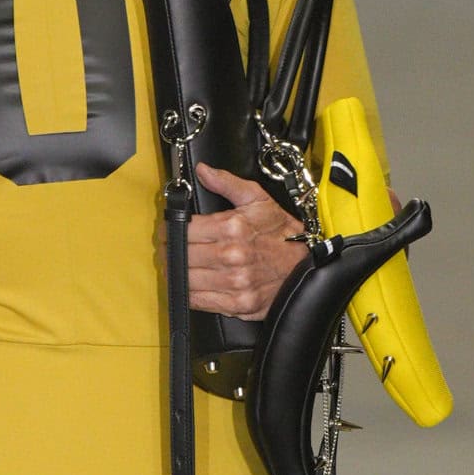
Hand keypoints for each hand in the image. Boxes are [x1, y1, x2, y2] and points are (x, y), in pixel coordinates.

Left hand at [180, 161, 308, 319]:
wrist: (304, 265)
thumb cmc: (281, 233)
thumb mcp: (258, 200)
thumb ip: (227, 183)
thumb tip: (203, 171)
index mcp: (233, 228)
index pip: (185, 230)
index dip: (171, 229)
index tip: (170, 230)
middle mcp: (232, 256)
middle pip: (181, 256)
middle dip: (169, 251)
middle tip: (169, 248)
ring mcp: (234, 283)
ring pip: (185, 279)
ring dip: (175, 272)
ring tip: (176, 265)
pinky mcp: (236, 303)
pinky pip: (199, 301)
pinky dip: (188, 293)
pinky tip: (190, 283)